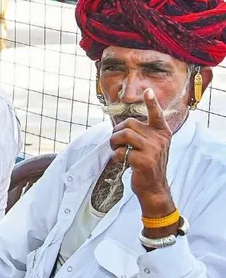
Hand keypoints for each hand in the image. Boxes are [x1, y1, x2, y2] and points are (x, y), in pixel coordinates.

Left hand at [110, 88, 175, 217]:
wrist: (154, 187)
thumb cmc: (148, 164)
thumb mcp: (152, 146)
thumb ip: (143, 134)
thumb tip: (123, 125)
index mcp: (162, 133)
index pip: (157, 115)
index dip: (152, 103)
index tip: (148, 91)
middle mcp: (159, 139)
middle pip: (129, 124)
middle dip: (117, 132)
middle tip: (116, 142)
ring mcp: (152, 150)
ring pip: (123, 135)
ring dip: (114, 142)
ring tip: (117, 150)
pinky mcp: (143, 161)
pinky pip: (120, 152)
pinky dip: (116, 156)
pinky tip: (122, 162)